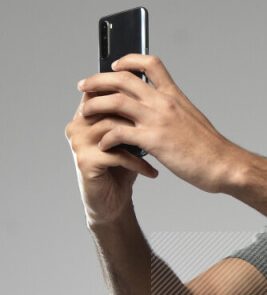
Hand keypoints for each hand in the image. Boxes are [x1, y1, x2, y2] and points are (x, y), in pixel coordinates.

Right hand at [66, 86, 159, 226]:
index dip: (125, 92)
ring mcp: (78, 143)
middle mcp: (76, 126)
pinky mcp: (85, 161)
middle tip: (162, 123)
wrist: (112, 202)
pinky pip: (117, 154)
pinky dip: (138, 163)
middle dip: (137, 115)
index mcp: (84, 116)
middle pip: (107, 107)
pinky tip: (152, 172)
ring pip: (113, 127)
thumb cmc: (121, 169)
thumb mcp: (127, 138)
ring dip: (141, 139)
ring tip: (160, 149)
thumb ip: (130, 116)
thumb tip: (151, 92)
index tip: (152, 98)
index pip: (100, 92)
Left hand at [76, 54, 237, 194]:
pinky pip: (119, 132)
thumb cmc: (210, 148)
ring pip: (115, 101)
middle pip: (122, 79)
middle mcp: (164, 102)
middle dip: (97, 80)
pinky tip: (103, 144)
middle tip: (83, 87)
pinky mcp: (154, 141)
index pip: (149, 63)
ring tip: (84, 113)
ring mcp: (158, 120)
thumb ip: (172, 111)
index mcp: (174, 95)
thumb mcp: (191, 119)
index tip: (115, 65)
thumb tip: (158, 114)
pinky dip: (106, 137)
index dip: (128, 59)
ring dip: (94, 105)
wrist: (225, 165)